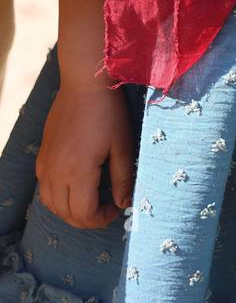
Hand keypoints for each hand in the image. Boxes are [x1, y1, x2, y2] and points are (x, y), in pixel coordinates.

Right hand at [35, 82, 134, 229]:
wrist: (84, 83)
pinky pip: (44, 187)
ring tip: (91, 201)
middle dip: (87, 219)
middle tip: (106, 209)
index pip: (84, 214)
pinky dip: (57, 196)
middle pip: (65, 214)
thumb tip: (124, 204)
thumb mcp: (122, 146)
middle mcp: (55, 172)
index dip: (101, 219)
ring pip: (50, 203)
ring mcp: (46, 163)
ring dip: (69, 210)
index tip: (116, 209)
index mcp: (77, 172)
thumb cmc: (108, 113)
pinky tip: (75, 186)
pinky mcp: (42, 155)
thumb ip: (123, 178)